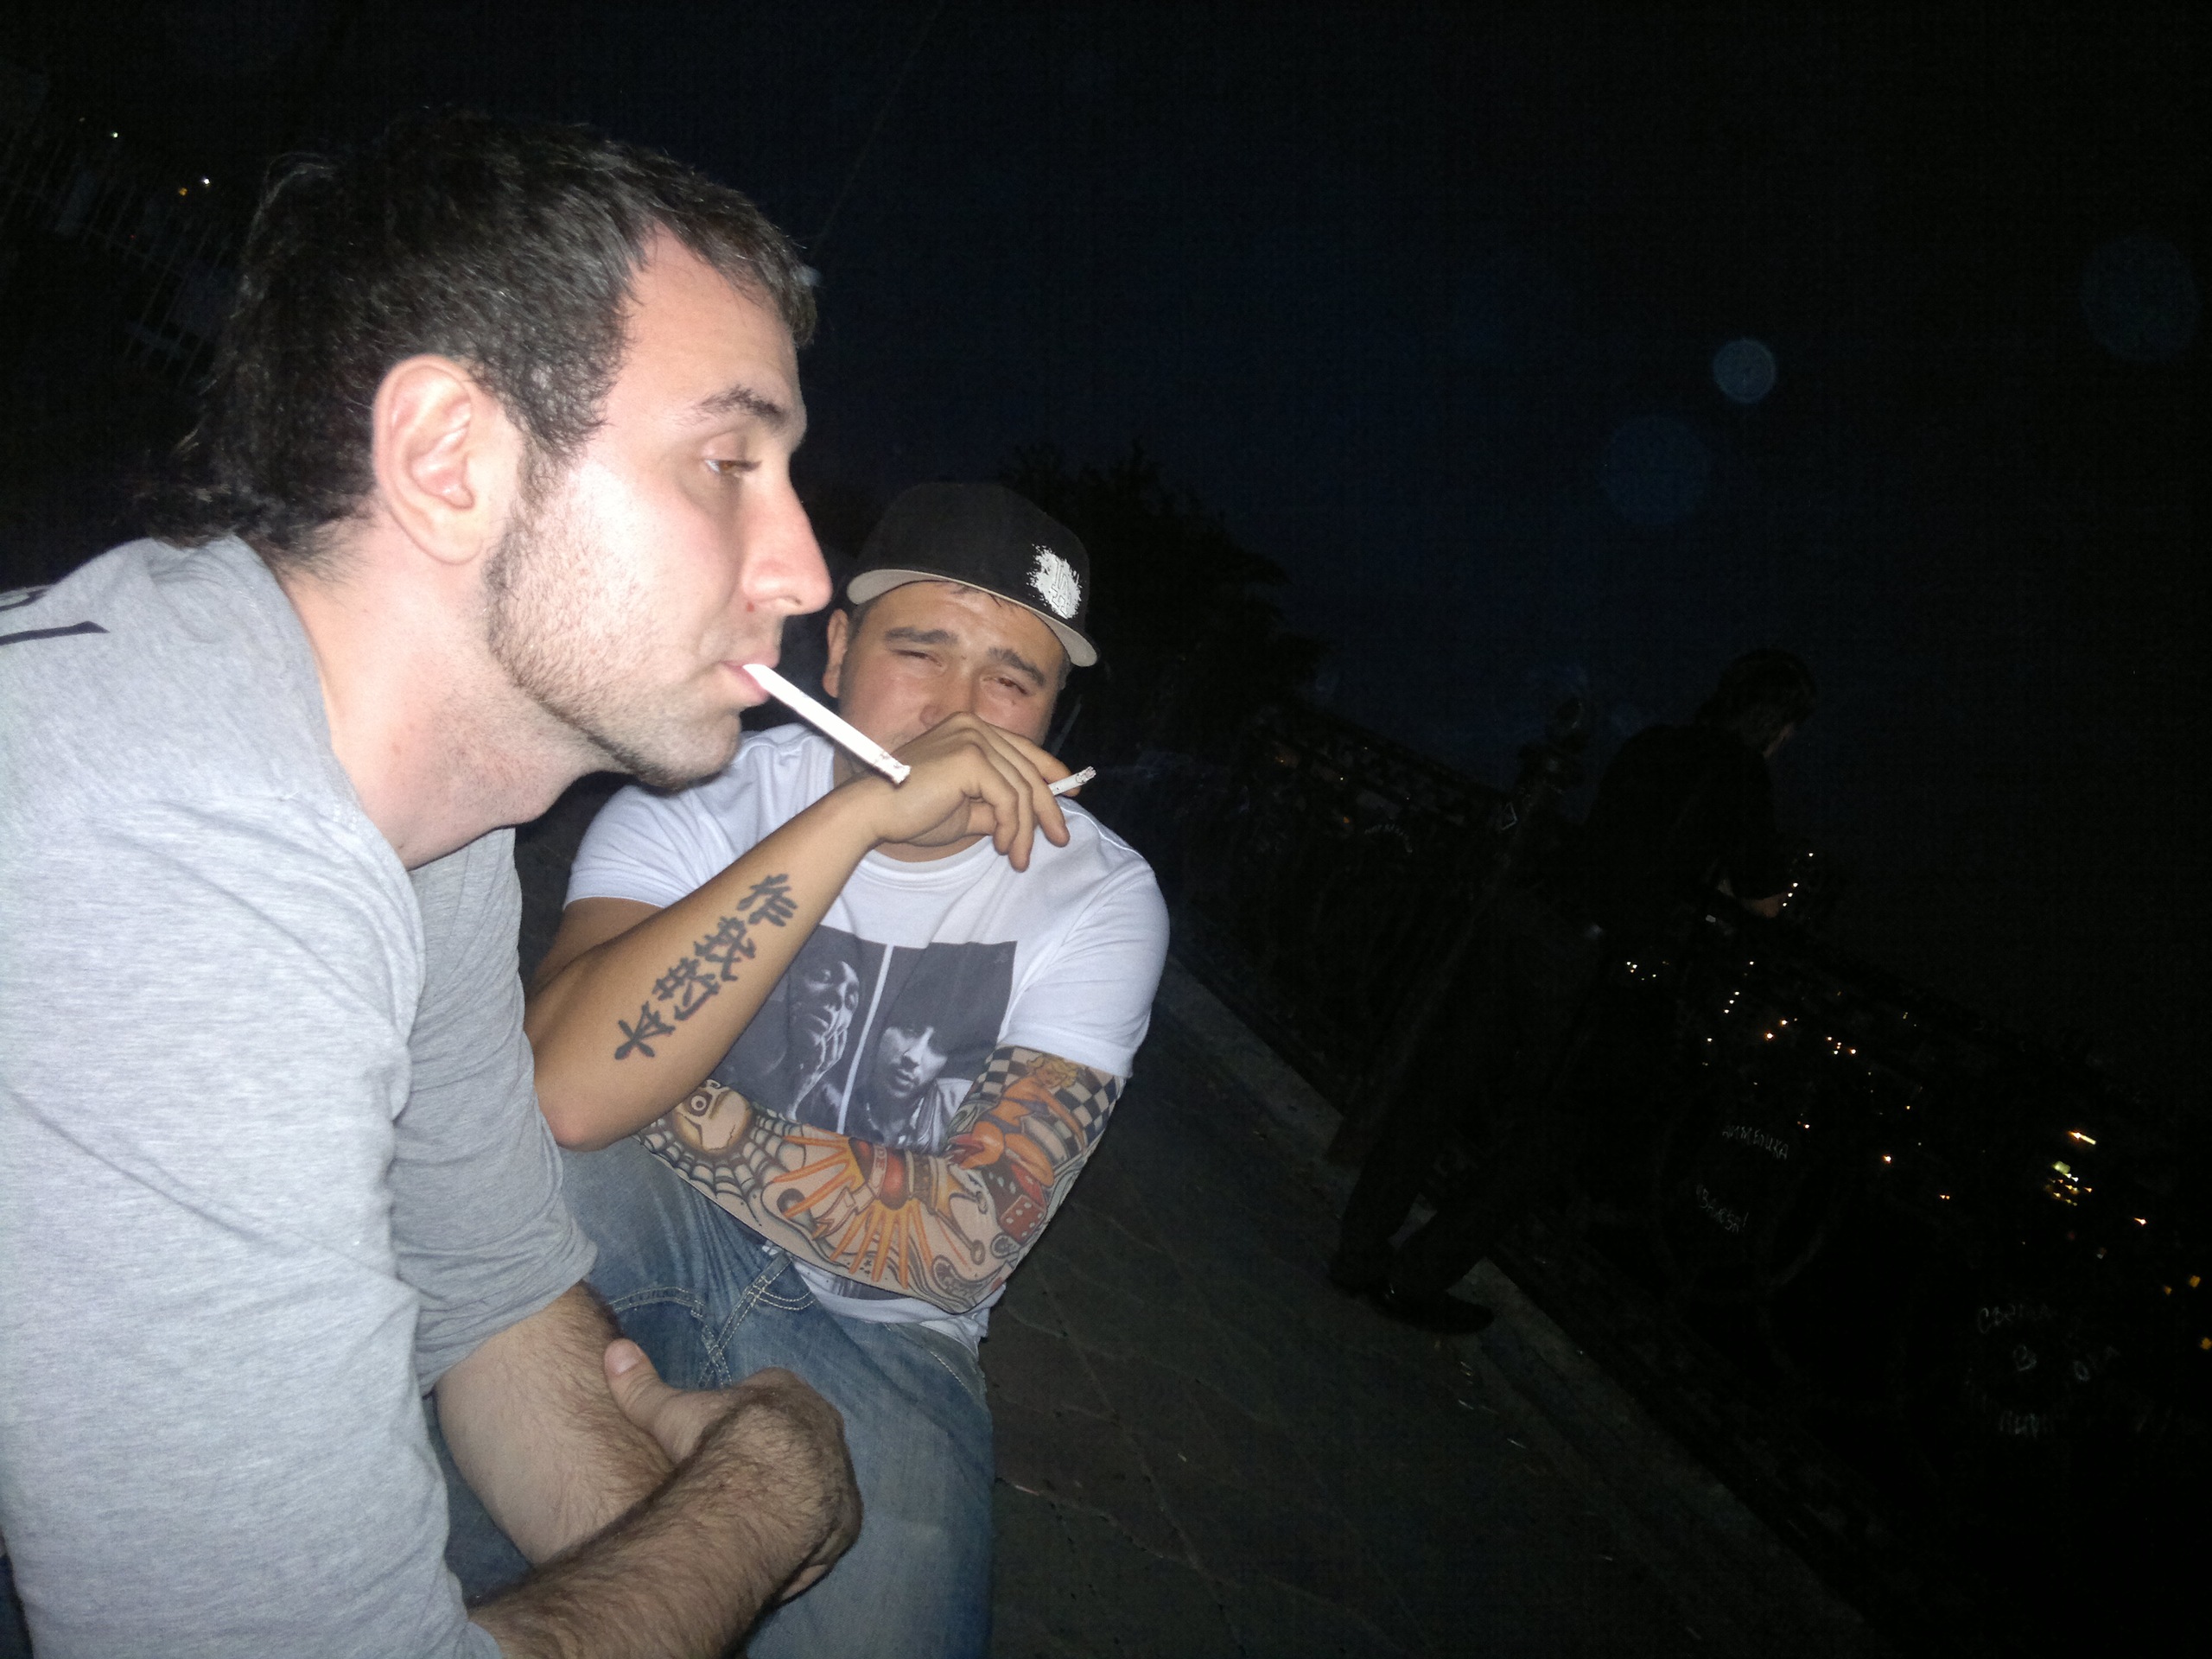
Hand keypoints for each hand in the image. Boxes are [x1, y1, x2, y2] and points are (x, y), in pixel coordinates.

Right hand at [605, 1341, 862, 1598]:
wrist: (765, 1490)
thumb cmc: (718, 1442)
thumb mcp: (670, 1412)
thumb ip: (642, 1385)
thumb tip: (614, 1347)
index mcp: (787, 1391)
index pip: (769, 1396)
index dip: (744, 1418)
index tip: (722, 1439)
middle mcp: (823, 1426)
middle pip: (797, 1438)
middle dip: (772, 1457)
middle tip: (738, 1484)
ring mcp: (839, 1471)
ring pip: (815, 1482)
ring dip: (792, 1497)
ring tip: (756, 1522)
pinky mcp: (847, 1517)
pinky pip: (827, 1527)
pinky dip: (808, 1537)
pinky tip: (779, 1551)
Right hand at [849, 713, 1071, 868]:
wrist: (873, 811)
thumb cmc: (911, 812)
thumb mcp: (966, 809)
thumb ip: (997, 808)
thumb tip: (1029, 821)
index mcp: (971, 729)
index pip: (1023, 749)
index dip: (1051, 772)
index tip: (1071, 796)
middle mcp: (974, 726)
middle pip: (1028, 770)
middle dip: (1047, 809)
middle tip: (1059, 839)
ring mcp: (973, 738)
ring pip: (1021, 789)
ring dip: (1025, 829)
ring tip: (1018, 857)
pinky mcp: (971, 758)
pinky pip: (1008, 799)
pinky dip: (1011, 827)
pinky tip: (1003, 846)